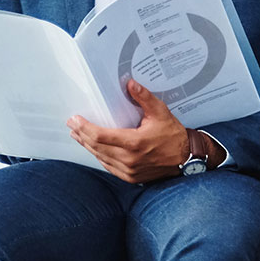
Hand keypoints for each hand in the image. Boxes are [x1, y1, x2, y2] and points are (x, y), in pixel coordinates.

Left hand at [69, 80, 199, 183]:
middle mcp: (130, 159)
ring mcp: (129, 170)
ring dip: (88, 146)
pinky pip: (109, 166)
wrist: (186, 158)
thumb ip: (144, 98)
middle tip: (73, 125)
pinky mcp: (131, 177)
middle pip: (96, 147)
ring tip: (79, 136)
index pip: (101, 136)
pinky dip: (100, 156)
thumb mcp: (161, 113)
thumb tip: (131, 84)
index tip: (75, 120)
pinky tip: (95, 149)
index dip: (85, 128)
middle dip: (82, 135)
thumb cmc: (174, 136)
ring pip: (101, 157)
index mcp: (135, 143)